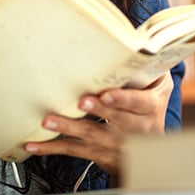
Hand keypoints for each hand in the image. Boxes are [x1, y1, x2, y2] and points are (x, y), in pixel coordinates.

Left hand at [23, 72, 173, 175]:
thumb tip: (140, 39)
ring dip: (69, 128)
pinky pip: (74, 151)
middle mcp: (135, 129)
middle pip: (115, 119)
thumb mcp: (159, 87)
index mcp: (149, 108)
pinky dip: (52, 148)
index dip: (122, 99)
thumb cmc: (149, 108)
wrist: (151, 153)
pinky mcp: (99, 154)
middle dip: (97, 111)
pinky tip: (34, 146)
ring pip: (91, 135)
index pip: (137, 103)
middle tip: (80, 102)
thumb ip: (150, 67)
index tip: (106, 94)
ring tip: (48, 121)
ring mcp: (116, 144)